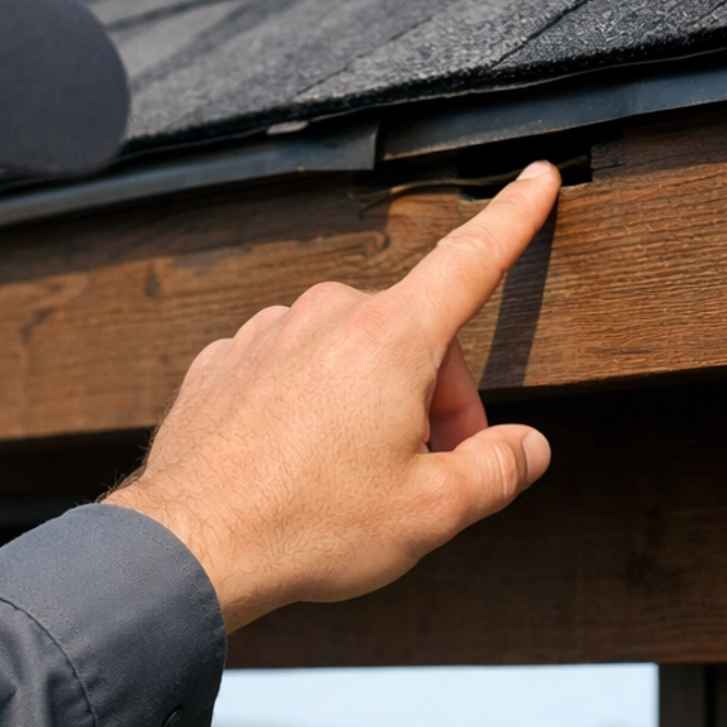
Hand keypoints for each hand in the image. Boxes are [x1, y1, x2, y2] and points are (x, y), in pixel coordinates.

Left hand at [106, 160, 558, 629]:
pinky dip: (308, 408)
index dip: (514, 218)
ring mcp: (266, 333)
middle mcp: (326, 314)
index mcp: (390, 337)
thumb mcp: (431, 512)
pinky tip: (299, 465)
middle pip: (413, 338)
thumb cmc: (308, 526)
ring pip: (350, 354)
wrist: (190, 547)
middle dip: (435, 398)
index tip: (536, 179)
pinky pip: (290, 371)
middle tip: (426, 472)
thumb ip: (496, 470)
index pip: (471, 260)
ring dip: (369, 402)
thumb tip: (527, 448)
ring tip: (352, 479)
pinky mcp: (223, 361)